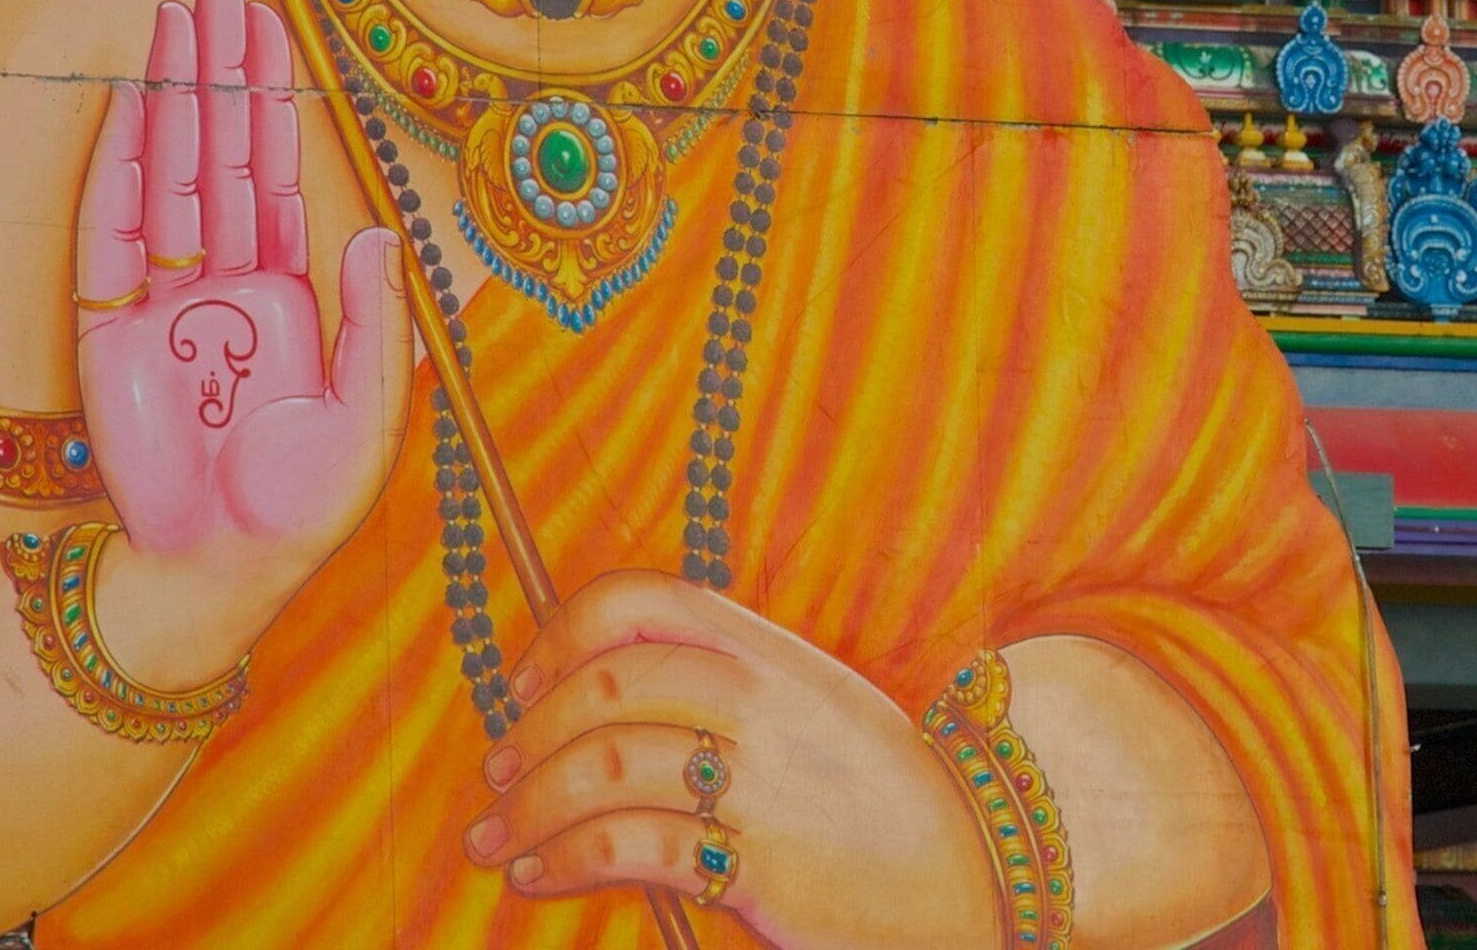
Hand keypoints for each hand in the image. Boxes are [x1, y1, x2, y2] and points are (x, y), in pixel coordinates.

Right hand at [70, 0, 410, 677]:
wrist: (222, 572)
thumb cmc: (303, 508)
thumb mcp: (367, 416)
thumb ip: (375, 323)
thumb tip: (383, 230)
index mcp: (291, 294)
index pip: (278, 171)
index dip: (272, 97)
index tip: (266, 22)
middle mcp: (226, 284)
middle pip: (220, 150)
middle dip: (218, 66)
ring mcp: (165, 304)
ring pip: (168, 174)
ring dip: (169, 96)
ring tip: (172, 18)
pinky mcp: (109, 336)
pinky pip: (109, 236)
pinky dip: (117, 170)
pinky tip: (126, 106)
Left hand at [463, 573, 999, 948]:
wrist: (978, 873)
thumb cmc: (884, 796)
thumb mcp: (822, 707)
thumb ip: (732, 684)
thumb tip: (606, 693)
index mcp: (777, 652)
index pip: (644, 600)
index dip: (564, 632)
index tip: (527, 681)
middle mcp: (766, 702)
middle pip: (608, 685)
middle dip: (529, 732)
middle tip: (499, 774)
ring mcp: (764, 782)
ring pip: (605, 767)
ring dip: (527, 805)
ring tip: (498, 838)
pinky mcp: (759, 864)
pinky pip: (629, 848)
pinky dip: (563, 862)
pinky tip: (540, 877)